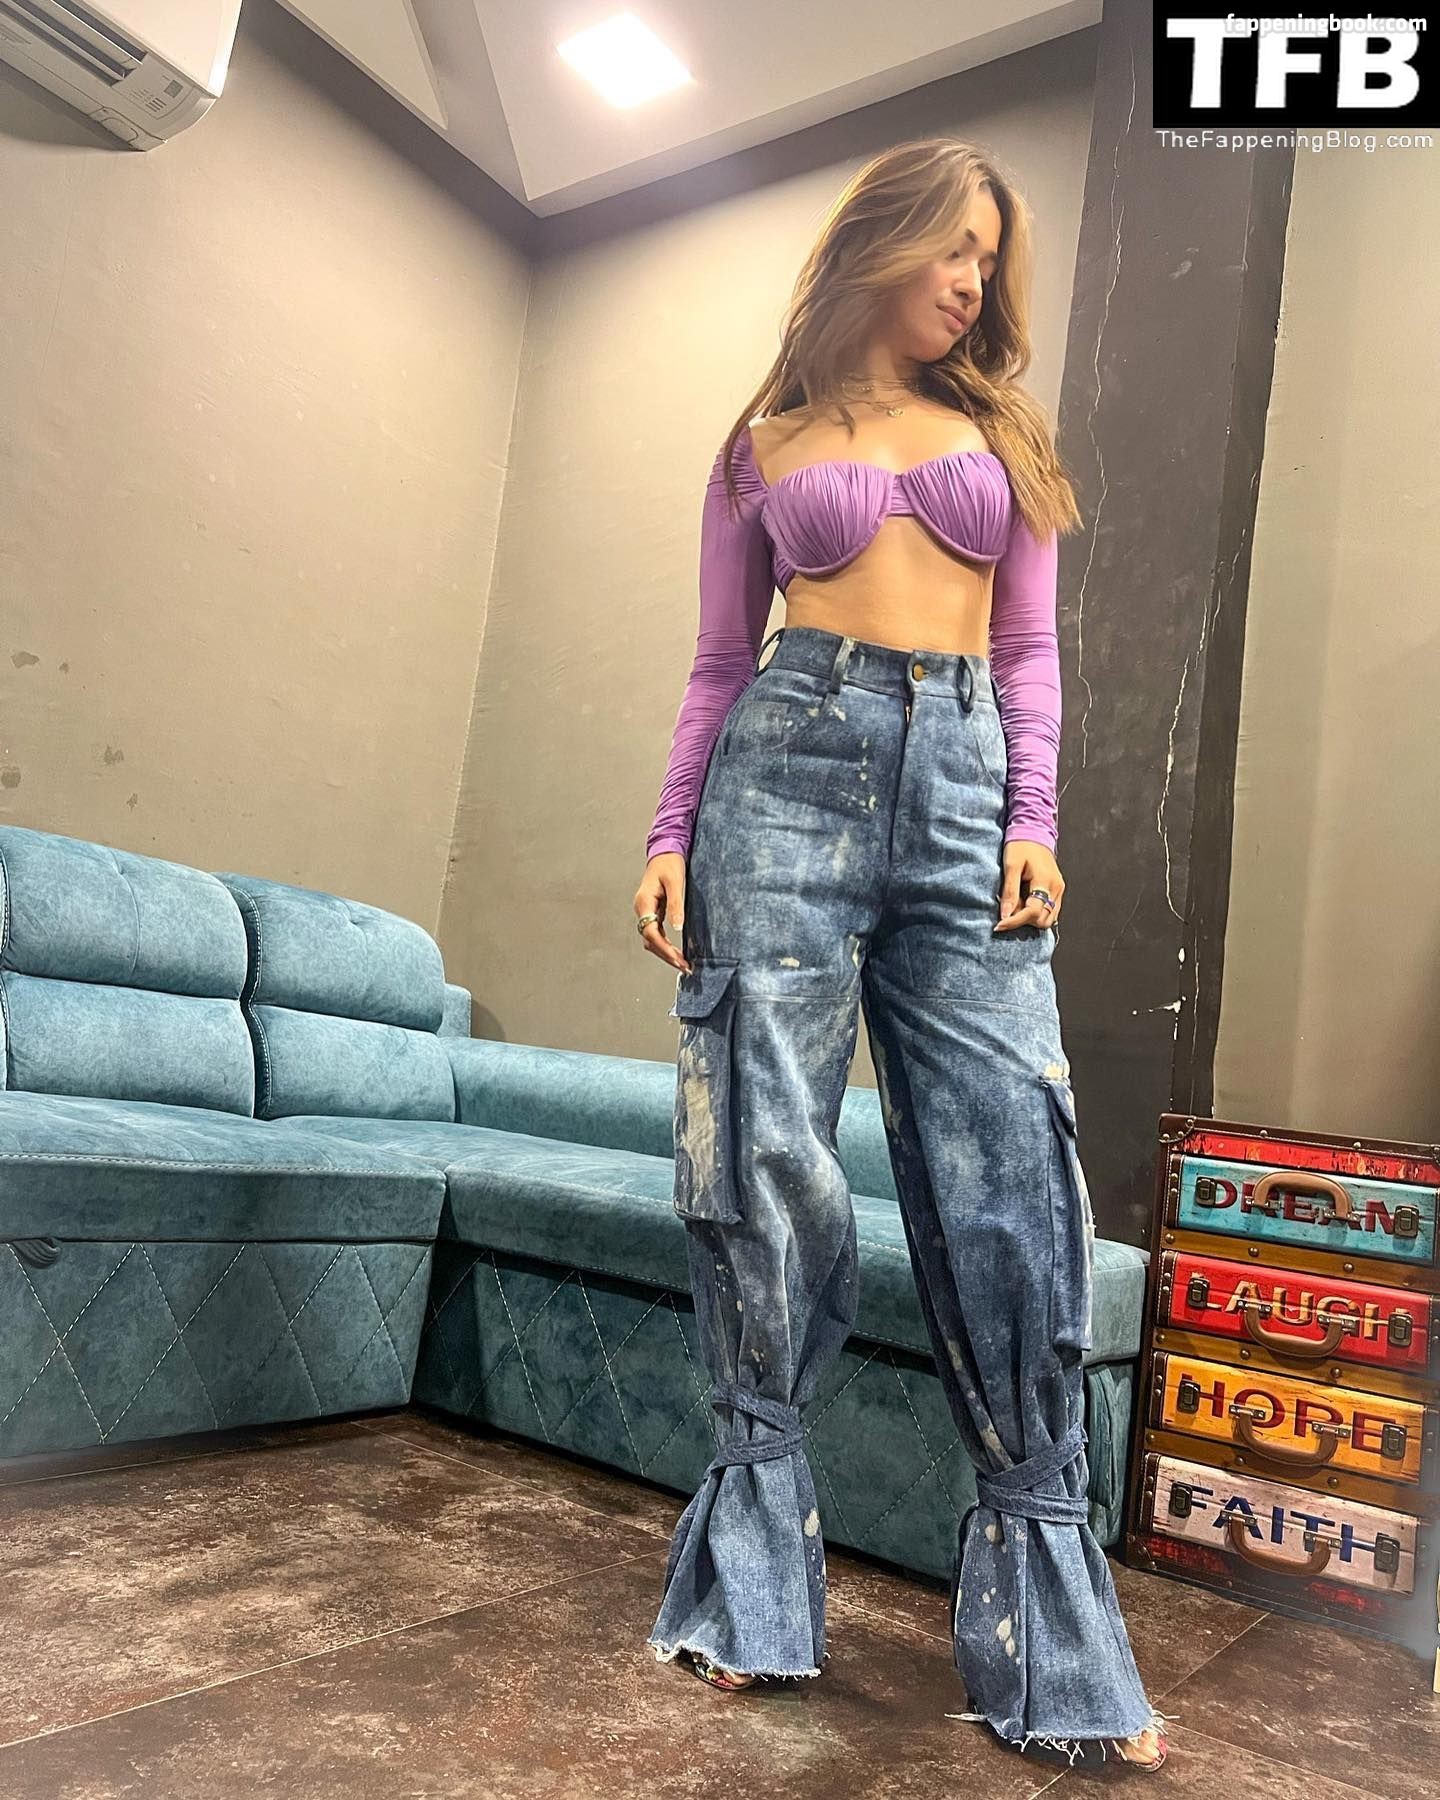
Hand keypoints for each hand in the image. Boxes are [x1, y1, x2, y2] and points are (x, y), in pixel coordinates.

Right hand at [635, 853, 690, 971]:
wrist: (665, 851)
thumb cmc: (670, 863)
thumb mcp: (675, 882)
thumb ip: (675, 905)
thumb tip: (677, 928)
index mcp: (644, 902)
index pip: (650, 932)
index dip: (664, 948)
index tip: (678, 959)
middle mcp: (642, 909)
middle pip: (650, 940)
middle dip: (666, 955)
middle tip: (684, 967)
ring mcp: (646, 911)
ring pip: (652, 939)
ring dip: (665, 952)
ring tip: (683, 963)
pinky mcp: (653, 911)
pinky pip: (656, 933)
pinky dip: (665, 944)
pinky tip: (676, 951)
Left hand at [994, 840, 1063, 932]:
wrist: (1033, 831)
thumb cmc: (1020, 845)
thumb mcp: (1011, 866)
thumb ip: (1010, 892)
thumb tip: (1005, 915)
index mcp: (1045, 881)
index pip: (1032, 912)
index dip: (1014, 922)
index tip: (999, 925)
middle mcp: (1056, 888)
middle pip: (1043, 920)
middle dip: (1023, 921)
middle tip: (1006, 912)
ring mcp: (1059, 890)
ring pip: (1048, 919)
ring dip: (1030, 919)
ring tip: (1015, 906)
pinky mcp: (1057, 890)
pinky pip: (1050, 911)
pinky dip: (1036, 913)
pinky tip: (1023, 904)